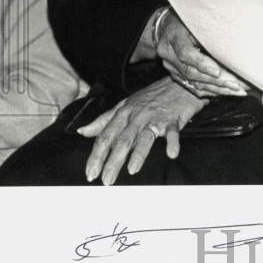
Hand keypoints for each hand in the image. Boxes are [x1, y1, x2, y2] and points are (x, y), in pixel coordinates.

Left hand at [77, 77, 205, 185]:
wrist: (180, 82)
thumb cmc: (152, 95)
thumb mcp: (125, 105)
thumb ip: (104, 120)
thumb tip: (83, 131)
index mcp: (123, 113)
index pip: (105, 136)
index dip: (96, 156)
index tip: (90, 173)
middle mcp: (137, 116)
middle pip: (122, 140)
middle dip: (112, 161)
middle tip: (106, 181)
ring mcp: (155, 117)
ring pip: (144, 137)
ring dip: (138, 153)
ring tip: (132, 169)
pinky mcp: (173, 119)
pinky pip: (172, 132)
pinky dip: (172, 142)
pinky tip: (171, 153)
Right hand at [154, 11, 249, 97]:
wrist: (165, 27)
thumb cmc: (186, 19)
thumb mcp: (195, 18)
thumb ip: (207, 30)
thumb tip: (230, 43)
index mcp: (173, 36)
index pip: (185, 53)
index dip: (202, 64)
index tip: (218, 71)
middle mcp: (169, 54)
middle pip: (191, 72)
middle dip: (216, 81)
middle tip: (237, 84)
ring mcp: (171, 67)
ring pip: (193, 83)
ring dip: (217, 89)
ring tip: (237, 91)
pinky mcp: (176, 75)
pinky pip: (193, 87)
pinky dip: (211, 91)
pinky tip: (226, 92)